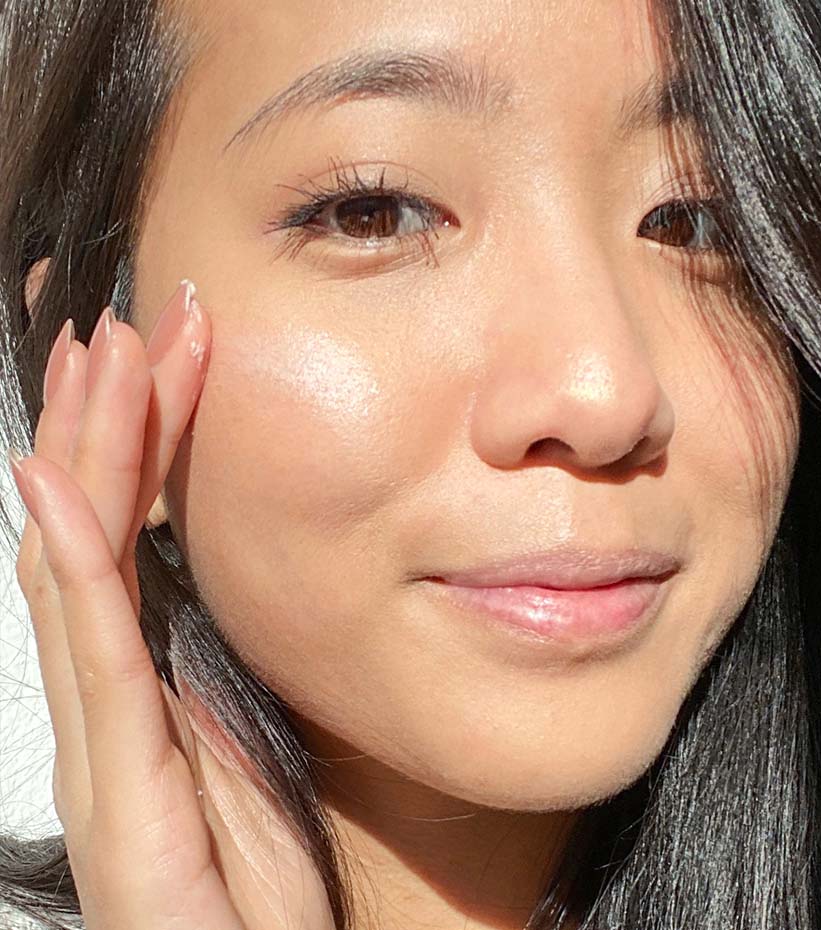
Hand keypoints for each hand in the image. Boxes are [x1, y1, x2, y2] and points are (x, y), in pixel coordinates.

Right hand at [9, 281, 331, 929]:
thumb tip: (231, 583)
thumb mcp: (250, 744)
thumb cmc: (254, 882)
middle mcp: (109, 705)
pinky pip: (94, 660)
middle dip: (106, 424)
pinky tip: (57, 490)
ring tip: (99, 360)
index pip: (129, 539)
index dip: (134, 444)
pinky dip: (72, 568)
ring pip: (82, 572)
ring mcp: (103, 748)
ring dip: (89, 458)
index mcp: (145, 687)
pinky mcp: (119, 798)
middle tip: (119, 325)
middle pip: (95, 535)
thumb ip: (223, 668)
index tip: (155, 356)